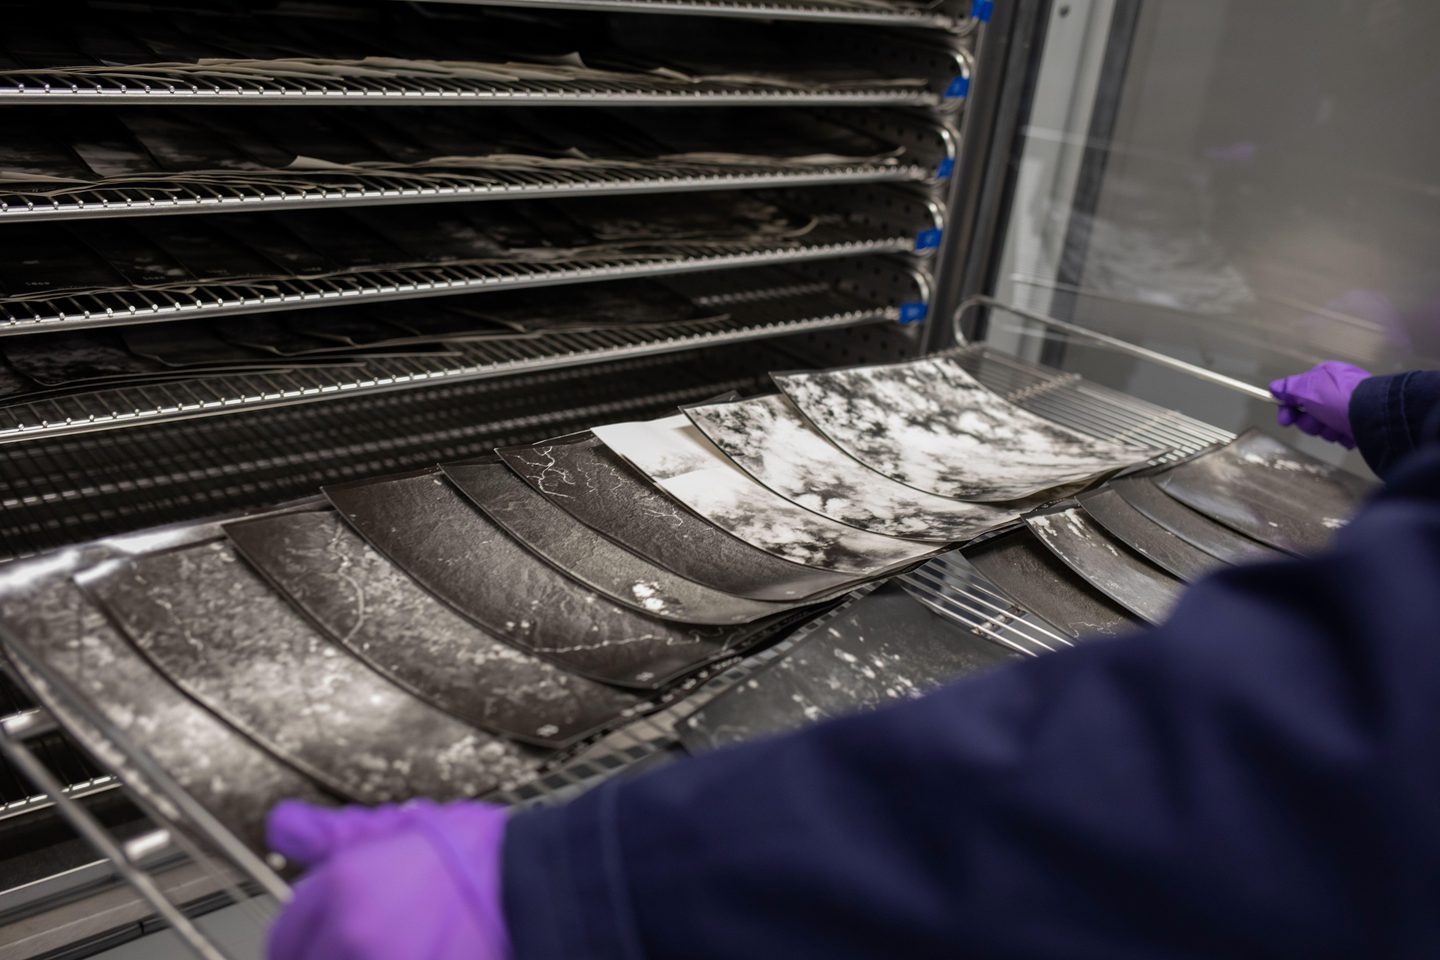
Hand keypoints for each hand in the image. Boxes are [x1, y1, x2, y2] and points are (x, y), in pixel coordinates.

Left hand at [267, 799, 511, 959]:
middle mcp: (352, 935)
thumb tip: (284, 827)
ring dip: (357, 958)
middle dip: (332, 953)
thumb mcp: (396, 829)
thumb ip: (329, 834)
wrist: (530, 883)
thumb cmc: (472, 856)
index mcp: (343, 888)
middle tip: (371, 941)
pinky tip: (420, 953)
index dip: (304, 940)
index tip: (321, 939)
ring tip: (398, 945)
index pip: (285, 939)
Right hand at [1269, 361, 1370, 448]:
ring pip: (1324, 427)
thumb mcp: (1308, 388)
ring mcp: (1349, 410)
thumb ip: (1288, 388)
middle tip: (1319, 423)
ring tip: (1338, 428)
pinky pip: (1341, 435)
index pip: (1297, 394)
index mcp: (1325, 378)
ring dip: (1327, 431)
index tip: (1284, 421)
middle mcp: (1337, 392)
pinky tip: (1348, 434)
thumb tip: (1273, 388)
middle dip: (1311, 423)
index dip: (1288, 408)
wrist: (1373, 416)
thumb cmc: (1338, 398)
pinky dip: (1342, 437)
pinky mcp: (1360, 426)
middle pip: (1310, 414)